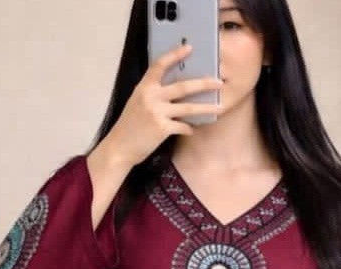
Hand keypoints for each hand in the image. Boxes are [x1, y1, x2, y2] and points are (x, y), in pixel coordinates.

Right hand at [105, 42, 225, 168]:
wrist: (119, 147)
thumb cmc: (130, 126)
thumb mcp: (137, 102)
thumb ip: (153, 93)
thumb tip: (175, 89)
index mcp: (144, 87)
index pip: (160, 65)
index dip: (175, 55)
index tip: (189, 48)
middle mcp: (151, 96)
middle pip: (183, 86)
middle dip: (203, 83)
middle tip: (219, 82)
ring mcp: (157, 112)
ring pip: (188, 107)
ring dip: (206, 108)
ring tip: (220, 107)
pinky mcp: (162, 129)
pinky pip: (183, 126)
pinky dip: (189, 128)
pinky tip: (192, 129)